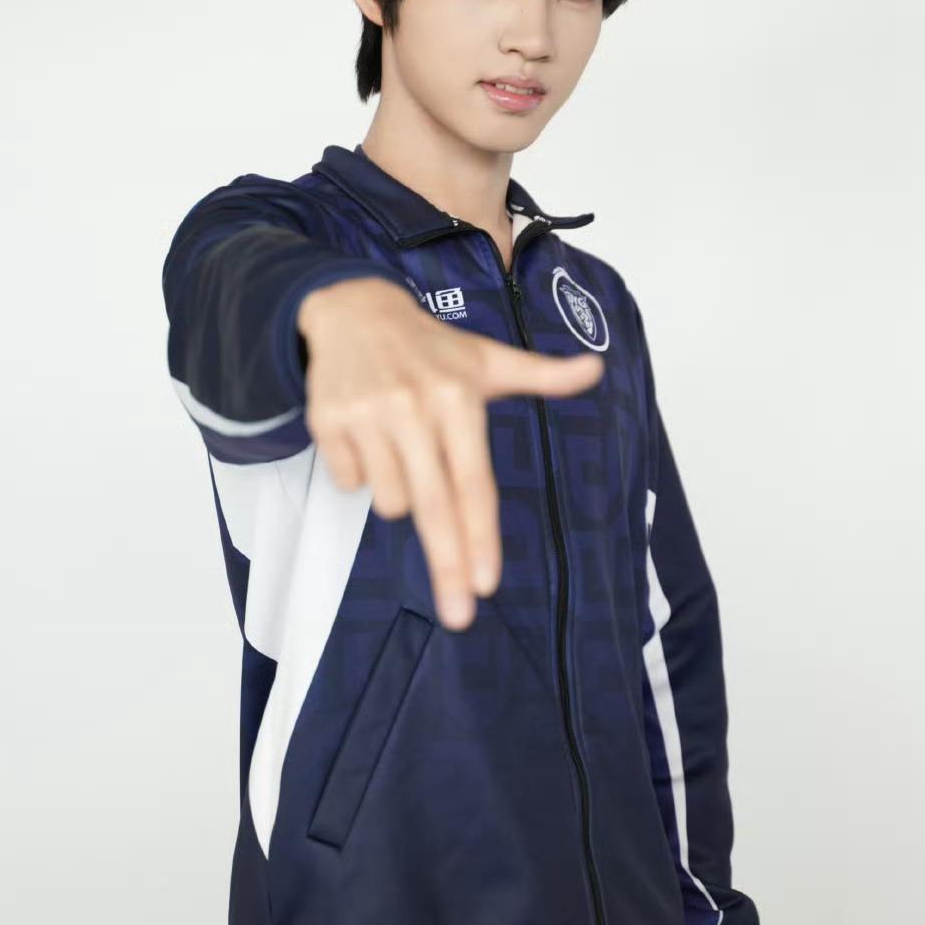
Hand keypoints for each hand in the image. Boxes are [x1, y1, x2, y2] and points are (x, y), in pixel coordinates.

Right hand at [297, 277, 604, 629]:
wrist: (353, 308)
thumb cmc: (431, 348)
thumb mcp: (487, 358)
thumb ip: (542, 375)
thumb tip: (597, 368)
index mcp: (458, 398)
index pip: (474, 482)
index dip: (480, 537)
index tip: (486, 585)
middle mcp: (413, 408)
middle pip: (434, 506)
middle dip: (448, 564)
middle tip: (459, 616)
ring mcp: (367, 415)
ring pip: (389, 499)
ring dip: (398, 490)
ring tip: (399, 443)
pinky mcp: (327, 421)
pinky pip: (349, 481)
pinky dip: (360, 471)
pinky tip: (366, 435)